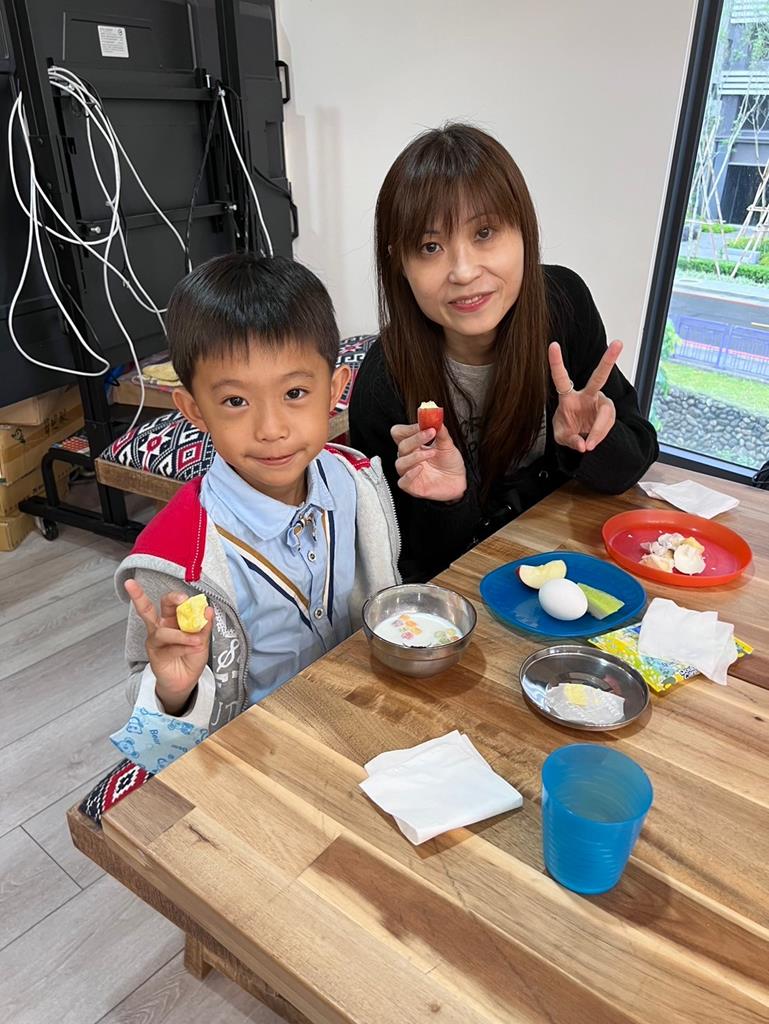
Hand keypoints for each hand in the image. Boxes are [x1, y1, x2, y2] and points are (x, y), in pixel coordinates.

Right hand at [124, 579, 212, 714]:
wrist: (186, 679)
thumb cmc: (191, 656)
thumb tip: (207, 610)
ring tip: (197, 640)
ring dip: (182, 636)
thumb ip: (204, 625)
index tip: (186, 597)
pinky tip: (194, 648)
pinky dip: (184, 648)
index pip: (167, 602)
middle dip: (165, 601)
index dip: (174, 596)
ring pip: (163, 632)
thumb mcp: (202, 639)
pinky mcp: (154, 655)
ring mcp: (154, 641)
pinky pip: (170, 648)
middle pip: (150, 609)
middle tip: (181, 600)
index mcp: (171, 619)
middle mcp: (159, 627)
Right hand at [390, 422, 466, 500]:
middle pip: (401, 445)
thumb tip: (435, 417)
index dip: (409, 428)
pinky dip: (410, 474)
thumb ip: (440, 431)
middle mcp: (409, 458)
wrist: (459, 481)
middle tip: (430, 433)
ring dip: (416, 456)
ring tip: (432, 453)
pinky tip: (420, 468)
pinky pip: (403, 481)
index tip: (423, 423)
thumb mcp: (447, 444)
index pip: (399, 433)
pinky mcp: (411, 486)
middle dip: (416, 438)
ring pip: (400, 462)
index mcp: (414, 445)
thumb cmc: (450, 464)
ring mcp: (408, 472)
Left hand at [548, 340, 621, 452]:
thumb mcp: (561, 437)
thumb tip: (583, 445)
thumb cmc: (568, 431)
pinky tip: (592, 443)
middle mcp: (587, 395)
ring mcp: (601, 403)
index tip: (553, 345)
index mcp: (569, 396)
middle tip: (618, 343)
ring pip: (606, 412)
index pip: (561, 377)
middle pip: (599, 377)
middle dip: (608, 360)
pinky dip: (600, 435)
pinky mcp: (610, 413)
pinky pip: (608, 424)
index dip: (556, 362)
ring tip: (589, 444)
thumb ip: (569, 440)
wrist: (581, 439)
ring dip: (599, 429)